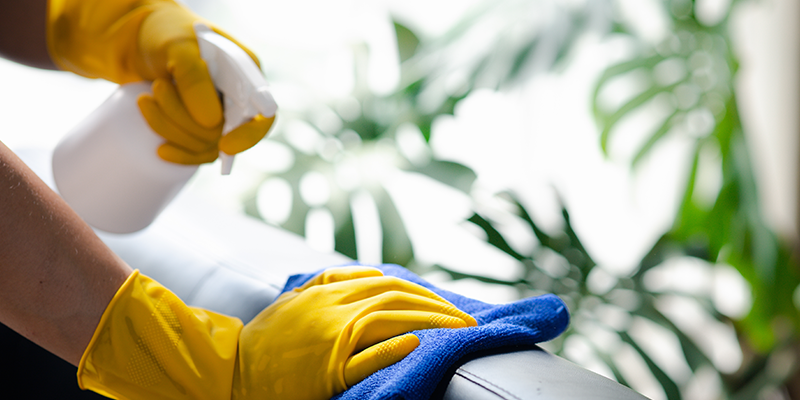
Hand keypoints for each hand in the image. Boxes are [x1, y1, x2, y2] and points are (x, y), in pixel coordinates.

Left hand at [47, 0, 274, 163]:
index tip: (225, 145)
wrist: (139, 42)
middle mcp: (240, 98)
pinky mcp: (200, 130)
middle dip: (185, 118)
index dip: (249, 134)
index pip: (264, 113)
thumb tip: (211, 123)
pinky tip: (159, 149)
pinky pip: (197, 153)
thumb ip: (194, 78)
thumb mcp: (177, 46)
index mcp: (247, 72)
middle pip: (228, 133)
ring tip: (145, 99)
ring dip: (171, 128)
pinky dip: (177, 151)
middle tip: (157, 86)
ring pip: (208, 146)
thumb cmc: (164, 34)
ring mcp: (221, 116)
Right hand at [77, 267, 475, 399]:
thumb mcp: (298, 297)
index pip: (389, 283)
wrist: (235, 371)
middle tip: (467, 319)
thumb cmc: (270, 337)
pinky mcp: (327, 370)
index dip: (424, 291)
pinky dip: (390, 348)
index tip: (448, 303)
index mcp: (328, 290)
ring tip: (459, 329)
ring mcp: (330, 338)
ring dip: (429, 322)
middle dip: (438, 306)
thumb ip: (333, 280)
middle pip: (397, 298)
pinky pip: (363, 358)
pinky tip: (415, 343)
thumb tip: (376, 276)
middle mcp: (332, 308)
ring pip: (388, 320)